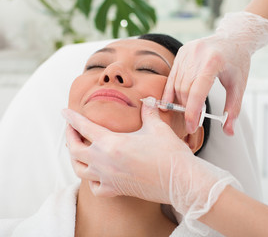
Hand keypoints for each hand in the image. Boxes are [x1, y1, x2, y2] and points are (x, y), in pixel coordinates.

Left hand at [62, 98, 238, 232]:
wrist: (180, 180)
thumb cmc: (169, 154)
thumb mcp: (158, 127)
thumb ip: (148, 112)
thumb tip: (148, 100)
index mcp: (112, 143)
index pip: (84, 127)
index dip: (72, 118)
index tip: (64, 112)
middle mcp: (104, 162)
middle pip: (75, 149)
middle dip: (70, 136)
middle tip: (71, 129)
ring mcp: (108, 178)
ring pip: (79, 169)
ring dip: (75, 158)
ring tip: (77, 150)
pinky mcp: (116, 190)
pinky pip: (94, 187)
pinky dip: (90, 179)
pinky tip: (95, 174)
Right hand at [162, 12, 267, 134]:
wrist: (233, 39)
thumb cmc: (237, 62)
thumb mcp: (239, 86)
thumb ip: (233, 110)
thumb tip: (229, 131)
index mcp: (213, 61)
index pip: (197, 91)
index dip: (192, 112)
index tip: (192, 127)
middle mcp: (197, 55)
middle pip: (185, 89)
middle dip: (187, 109)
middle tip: (193, 122)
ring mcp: (187, 52)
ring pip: (176, 84)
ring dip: (179, 101)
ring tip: (188, 112)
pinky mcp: (181, 52)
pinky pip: (173, 76)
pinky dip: (171, 91)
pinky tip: (171, 103)